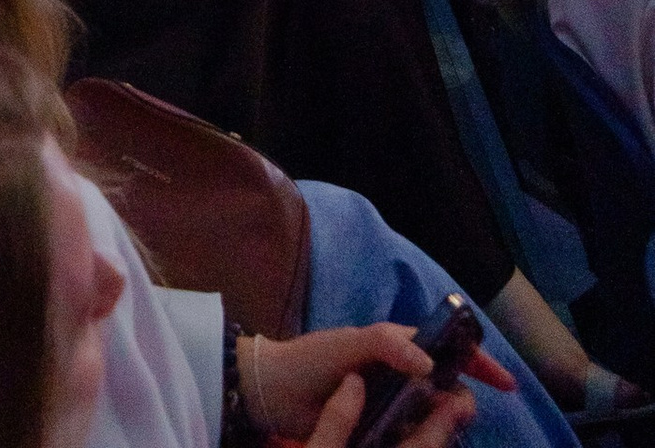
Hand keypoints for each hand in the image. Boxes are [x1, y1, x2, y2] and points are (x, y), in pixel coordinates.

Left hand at [248, 321, 505, 439]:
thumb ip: (386, 345)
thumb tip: (429, 364)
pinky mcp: (382, 430)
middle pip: (447, 385)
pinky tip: (429, 443)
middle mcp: (400, 373)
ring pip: (434, 414)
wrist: (275, 393)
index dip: (478, 360)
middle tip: (462, 415)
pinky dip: (426, 438)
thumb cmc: (311, 360)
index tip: (506, 384)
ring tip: (443, 431)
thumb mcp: (349, 344)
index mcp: (396, 345)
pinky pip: (414, 436)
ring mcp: (392, 403)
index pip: (446, 347)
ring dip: (445, 422)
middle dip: (463, 398)